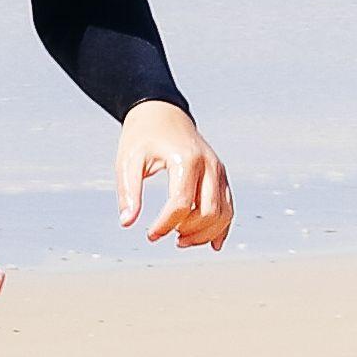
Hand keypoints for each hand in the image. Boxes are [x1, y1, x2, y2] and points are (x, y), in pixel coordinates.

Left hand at [117, 101, 232, 249]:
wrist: (162, 113)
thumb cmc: (142, 137)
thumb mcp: (128, 161)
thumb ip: (128, 191)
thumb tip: (127, 222)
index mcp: (186, 159)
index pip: (181, 204)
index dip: (165, 225)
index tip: (150, 235)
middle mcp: (209, 165)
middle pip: (209, 212)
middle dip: (188, 232)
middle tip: (167, 238)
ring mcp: (218, 171)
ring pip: (224, 213)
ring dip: (205, 234)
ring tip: (181, 240)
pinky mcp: (221, 176)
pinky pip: (228, 207)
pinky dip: (221, 227)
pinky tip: (210, 243)